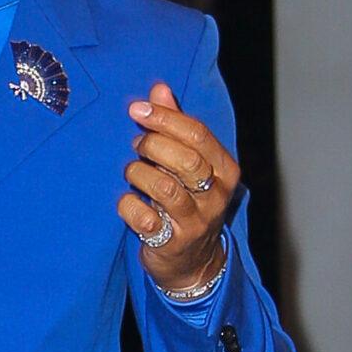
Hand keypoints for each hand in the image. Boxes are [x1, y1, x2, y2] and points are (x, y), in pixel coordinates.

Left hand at [118, 81, 239, 294]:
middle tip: (136, 145)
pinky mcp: (174, 244)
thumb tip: (159, 89)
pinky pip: (145, 219)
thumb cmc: (185, 201)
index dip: (165, 118)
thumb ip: (174, 126)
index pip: (198, 134)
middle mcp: (216, 195)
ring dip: (139, 174)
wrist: (192, 262)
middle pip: (186, 160)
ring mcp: (197, 222)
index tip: (137, 109)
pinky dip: (129, 206)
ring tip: (132, 172)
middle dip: (153, 146)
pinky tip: (127, 201)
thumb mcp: (186, 163)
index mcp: (225, 168)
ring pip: (165, 189)